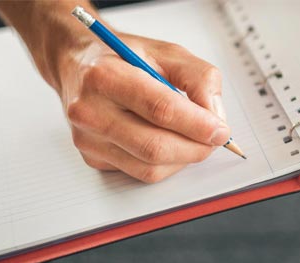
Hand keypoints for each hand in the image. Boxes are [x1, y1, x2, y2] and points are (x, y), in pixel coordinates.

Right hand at [0, 0, 228, 182]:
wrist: (78, 64)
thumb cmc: (123, 58)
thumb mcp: (167, 52)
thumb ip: (199, 78)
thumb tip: (214, 116)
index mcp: (106, 76)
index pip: (160, 109)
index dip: (197, 124)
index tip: (220, 130)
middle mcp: (90, 110)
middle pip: (155, 146)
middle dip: (195, 148)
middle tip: (214, 139)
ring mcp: (88, 139)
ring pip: (150, 168)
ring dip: (183, 159)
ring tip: (193, 140)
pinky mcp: (92, 157)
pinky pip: (140, 173)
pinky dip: (165, 164)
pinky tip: (167, 142)